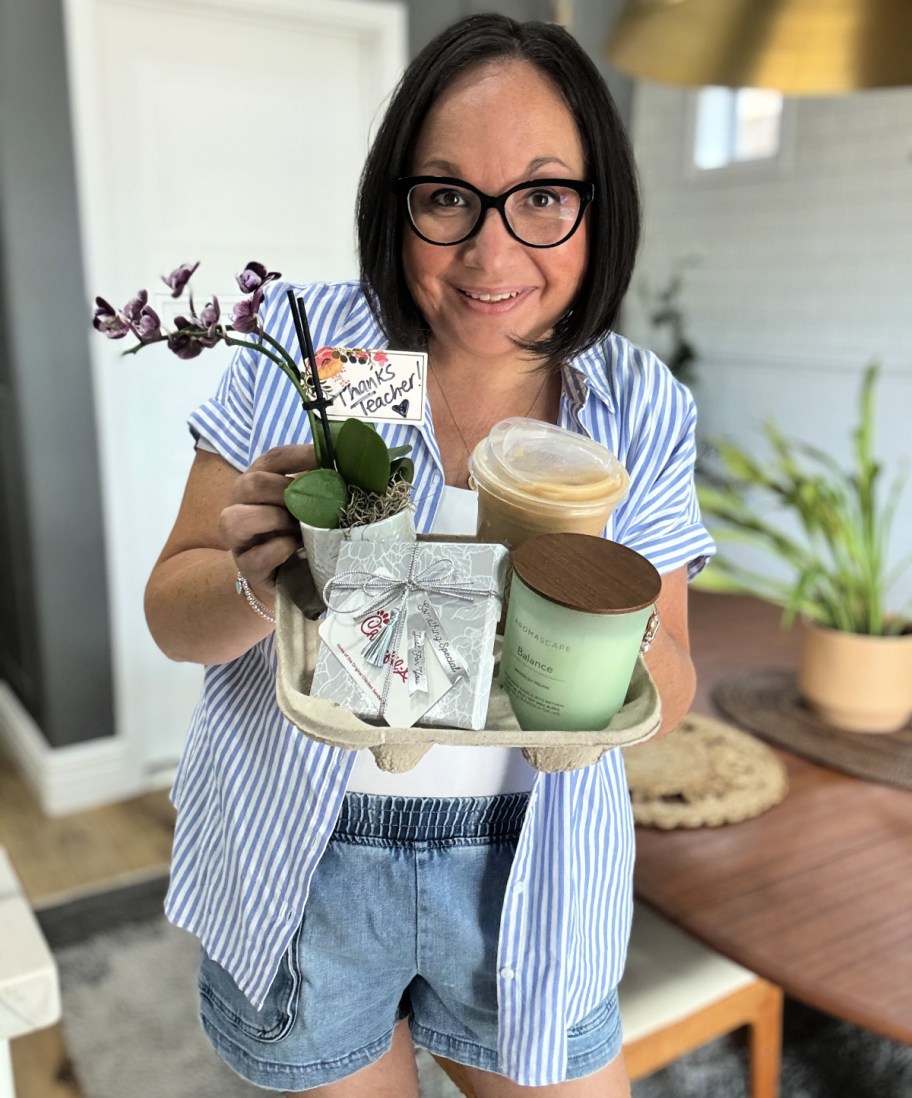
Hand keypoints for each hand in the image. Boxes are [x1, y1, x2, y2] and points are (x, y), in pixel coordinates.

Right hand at [219, 444, 315, 592]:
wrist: (295, 580)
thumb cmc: (304, 535)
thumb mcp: (314, 506)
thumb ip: (323, 486)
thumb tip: (349, 465)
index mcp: (261, 484)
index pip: (272, 459)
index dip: (300, 456)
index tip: (327, 459)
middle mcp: (242, 506)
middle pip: (250, 483)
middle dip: (284, 490)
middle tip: (310, 503)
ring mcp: (240, 539)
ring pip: (236, 518)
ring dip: (273, 518)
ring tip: (297, 527)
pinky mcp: (247, 568)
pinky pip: (255, 557)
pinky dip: (279, 550)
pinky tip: (295, 549)